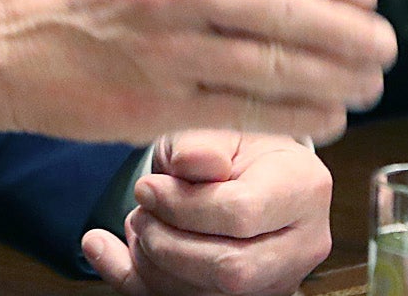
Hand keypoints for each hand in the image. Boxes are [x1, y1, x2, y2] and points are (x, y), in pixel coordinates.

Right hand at [0, 0, 395, 143]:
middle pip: (290, 13)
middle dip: (351, 36)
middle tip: (385, 49)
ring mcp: (168, 48)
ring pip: (275, 67)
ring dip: (335, 79)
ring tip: (368, 85)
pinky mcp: (153, 103)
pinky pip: (242, 112)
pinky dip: (292, 117)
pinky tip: (323, 117)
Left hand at [81, 131, 330, 295]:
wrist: (248, 168)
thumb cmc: (231, 144)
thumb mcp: (213, 128)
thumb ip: (200, 144)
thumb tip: (190, 160)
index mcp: (304, 187)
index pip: (242, 213)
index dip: (183, 206)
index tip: (146, 187)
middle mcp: (303, 244)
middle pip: (231, 269)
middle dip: (169, 245)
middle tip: (139, 213)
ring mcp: (279, 280)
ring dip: (156, 266)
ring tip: (138, 224)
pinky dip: (138, 281)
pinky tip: (104, 250)